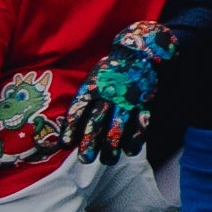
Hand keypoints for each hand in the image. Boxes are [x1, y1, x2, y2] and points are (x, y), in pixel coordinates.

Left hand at [54, 18, 172, 164]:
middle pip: (96, 122)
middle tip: (85, 159)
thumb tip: (70, 126)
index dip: (70, 128)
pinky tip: (129, 150)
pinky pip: (141, 125)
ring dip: (112, 147)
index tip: (65, 145)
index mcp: (92, 86)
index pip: (78, 109)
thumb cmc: (111, 72)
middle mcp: (109, 93)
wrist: (142, 52)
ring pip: (118, 128)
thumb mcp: (93, 79)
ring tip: (107, 160)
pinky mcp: (145, 103)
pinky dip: (135, 141)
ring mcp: (128, 98)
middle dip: (90, 143)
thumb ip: (84, 101)